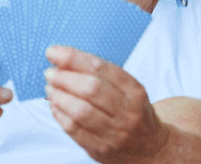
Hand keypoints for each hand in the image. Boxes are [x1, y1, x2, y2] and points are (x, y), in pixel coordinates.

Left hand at [44, 45, 168, 163]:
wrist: (151, 148)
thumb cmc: (133, 113)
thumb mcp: (128, 89)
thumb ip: (101, 76)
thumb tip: (64, 61)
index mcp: (134, 91)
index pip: (101, 68)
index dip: (73, 58)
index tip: (54, 52)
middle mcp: (127, 111)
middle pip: (91, 89)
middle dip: (64, 78)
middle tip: (50, 73)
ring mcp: (115, 133)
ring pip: (81, 111)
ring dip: (59, 96)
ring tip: (50, 88)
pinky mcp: (101, 149)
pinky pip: (75, 130)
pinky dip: (59, 115)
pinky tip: (55, 106)